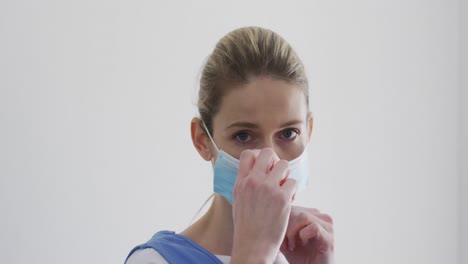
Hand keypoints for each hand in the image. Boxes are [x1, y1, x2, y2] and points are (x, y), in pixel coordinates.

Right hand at [231, 148, 296, 263]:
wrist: (253, 245)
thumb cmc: (247, 226)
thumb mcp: (239, 200)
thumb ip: (246, 183)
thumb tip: (257, 170)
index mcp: (240, 182)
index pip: (248, 154)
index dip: (259, 156)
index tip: (264, 166)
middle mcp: (253, 181)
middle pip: (268, 153)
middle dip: (275, 161)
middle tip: (276, 175)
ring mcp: (268, 188)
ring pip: (284, 165)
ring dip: (286, 176)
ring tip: (283, 189)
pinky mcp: (282, 197)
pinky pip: (293, 182)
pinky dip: (292, 191)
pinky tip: (287, 202)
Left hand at [281, 206, 334, 263]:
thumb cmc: (298, 255)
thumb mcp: (285, 236)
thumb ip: (280, 222)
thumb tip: (270, 211)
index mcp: (311, 212)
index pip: (291, 205)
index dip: (281, 219)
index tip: (279, 235)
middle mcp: (321, 216)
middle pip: (295, 210)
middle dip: (285, 227)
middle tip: (284, 244)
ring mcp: (328, 226)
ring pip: (303, 216)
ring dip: (292, 232)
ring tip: (291, 245)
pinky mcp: (330, 238)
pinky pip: (314, 227)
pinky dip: (303, 236)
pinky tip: (300, 245)